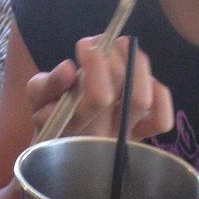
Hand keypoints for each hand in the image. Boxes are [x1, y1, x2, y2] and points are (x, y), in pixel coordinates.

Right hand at [27, 35, 173, 139]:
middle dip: (114, 57)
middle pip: (126, 93)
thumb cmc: (49, 121)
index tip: (84, 47)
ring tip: (121, 48)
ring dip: (136, 64)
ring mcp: (125, 140)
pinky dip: (158, 91)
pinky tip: (141, 78)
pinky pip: (161, 120)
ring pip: (144, 99)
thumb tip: (68, 70)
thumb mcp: (37, 101)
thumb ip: (47, 85)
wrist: (59, 155)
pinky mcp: (140, 137)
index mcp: (77, 130)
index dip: (97, 63)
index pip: (99, 97)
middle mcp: (105, 140)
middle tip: (101, 43)